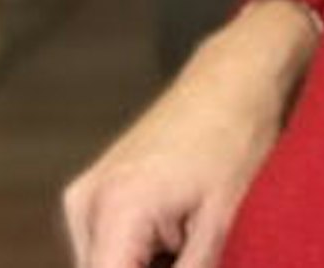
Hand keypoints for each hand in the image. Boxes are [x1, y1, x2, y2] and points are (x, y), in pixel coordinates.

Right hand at [62, 0, 321, 267]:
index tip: (188, 265)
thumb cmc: (238, 139)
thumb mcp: (224, 225)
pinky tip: (186, 242)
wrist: (236, 74)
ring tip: (198, 244)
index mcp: (115, 210)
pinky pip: (111, 251)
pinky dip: (145, 260)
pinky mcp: (97, 194)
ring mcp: (86, 197)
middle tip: (201, 253)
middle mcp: (86, 204)